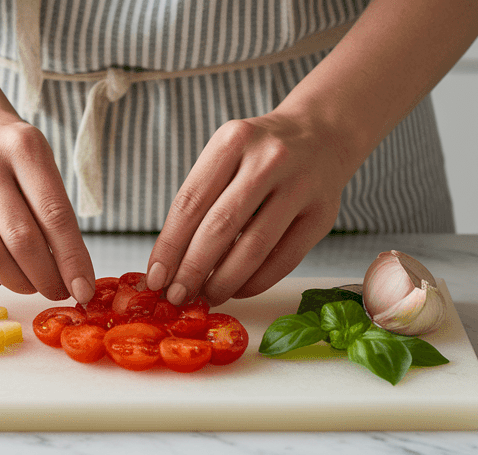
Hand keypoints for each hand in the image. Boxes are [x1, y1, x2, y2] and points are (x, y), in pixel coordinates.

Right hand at [0, 114, 95, 302]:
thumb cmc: (12, 154)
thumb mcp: (43, 165)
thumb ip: (56, 212)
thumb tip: (73, 275)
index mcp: (23, 149)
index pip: (54, 214)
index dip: (72, 260)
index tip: (84, 290)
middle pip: (20, 238)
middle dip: (46, 277)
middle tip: (58, 290)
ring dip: (16, 281)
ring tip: (31, 283)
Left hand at [145, 113, 360, 305]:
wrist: (323, 134)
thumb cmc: (261, 154)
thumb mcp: (227, 155)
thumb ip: (201, 199)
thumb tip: (170, 262)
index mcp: (233, 141)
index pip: (190, 202)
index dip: (169, 246)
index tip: (155, 278)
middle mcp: (268, 159)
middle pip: (220, 227)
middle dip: (192, 270)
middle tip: (177, 296)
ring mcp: (300, 186)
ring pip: (254, 248)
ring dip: (224, 281)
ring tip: (207, 296)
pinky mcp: (323, 214)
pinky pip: (285, 259)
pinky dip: (256, 282)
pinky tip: (239, 289)